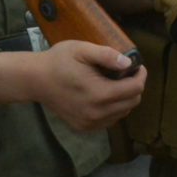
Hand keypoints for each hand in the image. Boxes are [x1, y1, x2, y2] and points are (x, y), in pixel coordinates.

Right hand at [31, 41, 145, 131]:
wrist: (35, 80)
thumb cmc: (58, 61)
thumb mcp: (82, 49)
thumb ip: (107, 55)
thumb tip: (128, 63)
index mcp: (99, 94)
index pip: (135, 89)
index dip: (141, 76)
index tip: (138, 67)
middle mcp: (96, 113)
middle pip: (132, 102)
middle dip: (134, 87)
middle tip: (127, 73)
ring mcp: (90, 123)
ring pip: (122, 113)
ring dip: (125, 99)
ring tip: (115, 83)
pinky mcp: (83, 127)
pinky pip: (109, 120)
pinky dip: (113, 109)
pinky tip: (104, 96)